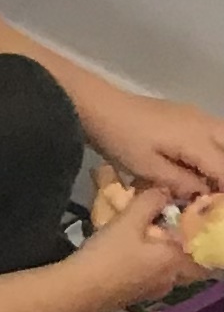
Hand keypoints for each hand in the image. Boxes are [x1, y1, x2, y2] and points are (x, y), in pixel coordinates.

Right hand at [67, 180, 193, 311]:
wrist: (73, 292)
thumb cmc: (106, 256)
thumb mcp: (127, 221)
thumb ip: (150, 202)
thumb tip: (164, 191)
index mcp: (176, 261)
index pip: (203, 250)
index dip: (199, 236)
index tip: (185, 222)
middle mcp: (171, 280)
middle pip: (189, 266)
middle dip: (182, 250)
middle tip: (169, 234)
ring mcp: (152, 292)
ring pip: (169, 274)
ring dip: (164, 261)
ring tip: (147, 245)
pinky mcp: (133, 299)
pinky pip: (150, 281)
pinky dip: (147, 270)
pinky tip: (127, 260)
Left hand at [88, 90, 223, 197]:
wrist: (101, 106)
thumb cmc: (121, 140)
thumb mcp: (146, 168)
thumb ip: (179, 181)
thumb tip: (203, 192)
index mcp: (196, 140)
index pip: (223, 168)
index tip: (219, 205)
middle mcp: (204, 124)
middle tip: (215, 191)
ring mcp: (198, 115)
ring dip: (222, 158)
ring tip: (208, 179)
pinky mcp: (189, 113)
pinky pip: (215, 130)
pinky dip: (216, 147)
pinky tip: (199, 163)